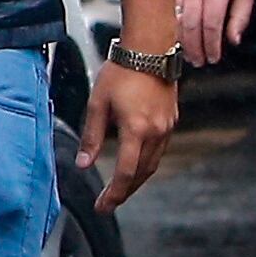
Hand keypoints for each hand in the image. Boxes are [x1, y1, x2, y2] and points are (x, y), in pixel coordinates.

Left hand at [77, 62, 176, 212]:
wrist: (150, 49)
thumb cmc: (120, 72)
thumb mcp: (98, 103)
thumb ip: (91, 136)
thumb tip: (83, 164)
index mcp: (136, 129)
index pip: (125, 172)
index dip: (113, 193)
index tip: (102, 207)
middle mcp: (156, 133)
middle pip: (141, 174)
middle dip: (124, 192)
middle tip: (107, 204)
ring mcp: (167, 127)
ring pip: (152, 164)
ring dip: (136, 180)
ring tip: (119, 189)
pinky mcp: (171, 121)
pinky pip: (158, 150)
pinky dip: (145, 163)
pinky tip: (134, 164)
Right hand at [176, 0, 255, 66]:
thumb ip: (240, 17)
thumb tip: (233, 40)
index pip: (212, 24)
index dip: (212, 44)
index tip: (214, 58)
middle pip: (191, 25)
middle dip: (195, 47)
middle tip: (199, 62)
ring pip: (176, 20)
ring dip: (182, 41)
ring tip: (189, 56)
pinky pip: (169, 12)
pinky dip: (173, 29)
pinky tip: (178, 40)